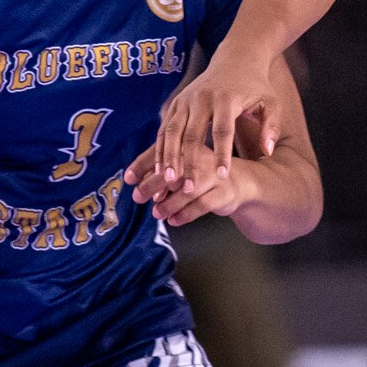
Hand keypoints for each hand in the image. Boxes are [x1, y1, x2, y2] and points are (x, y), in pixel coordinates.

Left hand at [124, 141, 258, 227]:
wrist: (238, 182)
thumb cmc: (202, 173)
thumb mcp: (182, 166)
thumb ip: (158, 169)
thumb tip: (130, 178)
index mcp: (189, 145)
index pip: (162, 152)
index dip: (142, 165)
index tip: (127, 178)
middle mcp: (203, 157)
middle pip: (173, 171)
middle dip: (152, 185)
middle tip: (138, 197)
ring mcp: (215, 175)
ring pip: (187, 191)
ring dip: (168, 204)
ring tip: (156, 213)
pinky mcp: (224, 193)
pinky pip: (201, 206)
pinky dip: (184, 215)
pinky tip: (173, 220)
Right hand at [146, 44, 281, 199]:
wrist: (236, 59)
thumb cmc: (256, 86)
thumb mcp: (271, 102)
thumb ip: (272, 126)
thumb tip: (267, 151)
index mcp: (227, 98)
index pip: (223, 130)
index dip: (222, 153)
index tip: (223, 176)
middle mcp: (202, 97)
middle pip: (192, 134)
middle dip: (189, 162)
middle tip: (189, 188)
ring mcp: (186, 99)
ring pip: (172, 131)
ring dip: (169, 157)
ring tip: (168, 181)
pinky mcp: (176, 102)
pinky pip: (165, 128)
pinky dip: (161, 148)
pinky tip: (160, 168)